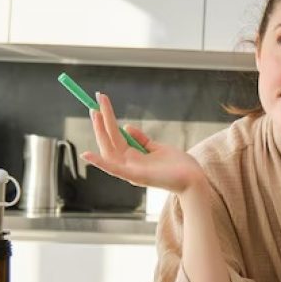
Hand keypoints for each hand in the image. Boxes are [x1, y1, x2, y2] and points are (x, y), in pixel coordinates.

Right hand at [81, 92, 204, 192]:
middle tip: (94, 102)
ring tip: (94, 113)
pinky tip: (87, 154)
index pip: (114, 136)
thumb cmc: (178, 166)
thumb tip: (126, 126)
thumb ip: (142, 139)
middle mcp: (128, 164)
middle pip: (108, 141)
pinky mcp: (136, 177)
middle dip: (100, 122)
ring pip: (108, 151)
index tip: (100, 102)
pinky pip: (114, 170)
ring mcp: (130, 171)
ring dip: (99, 132)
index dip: (106, 120)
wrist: (193, 179)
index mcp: (132, 157)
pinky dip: (100, 163)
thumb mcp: (157, 147)